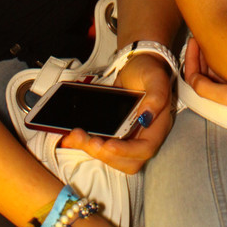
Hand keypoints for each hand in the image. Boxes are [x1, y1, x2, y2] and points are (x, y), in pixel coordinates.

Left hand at [59, 53, 172, 174]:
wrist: (136, 65)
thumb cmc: (148, 70)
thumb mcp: (155, 77)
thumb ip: (156, 95)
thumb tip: (146, 117)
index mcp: (157, 127)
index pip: (145, 149)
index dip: (126, 151)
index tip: (107, 144)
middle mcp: (142, 136)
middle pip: (126, 160)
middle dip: (104, 154)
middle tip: (86, 140)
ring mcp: (127, 137)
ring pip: (110, 156)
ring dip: (90, 150)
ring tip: (74, 136)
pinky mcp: (112, 133)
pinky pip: (99, 145)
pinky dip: (83, 143)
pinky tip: (69, 137)